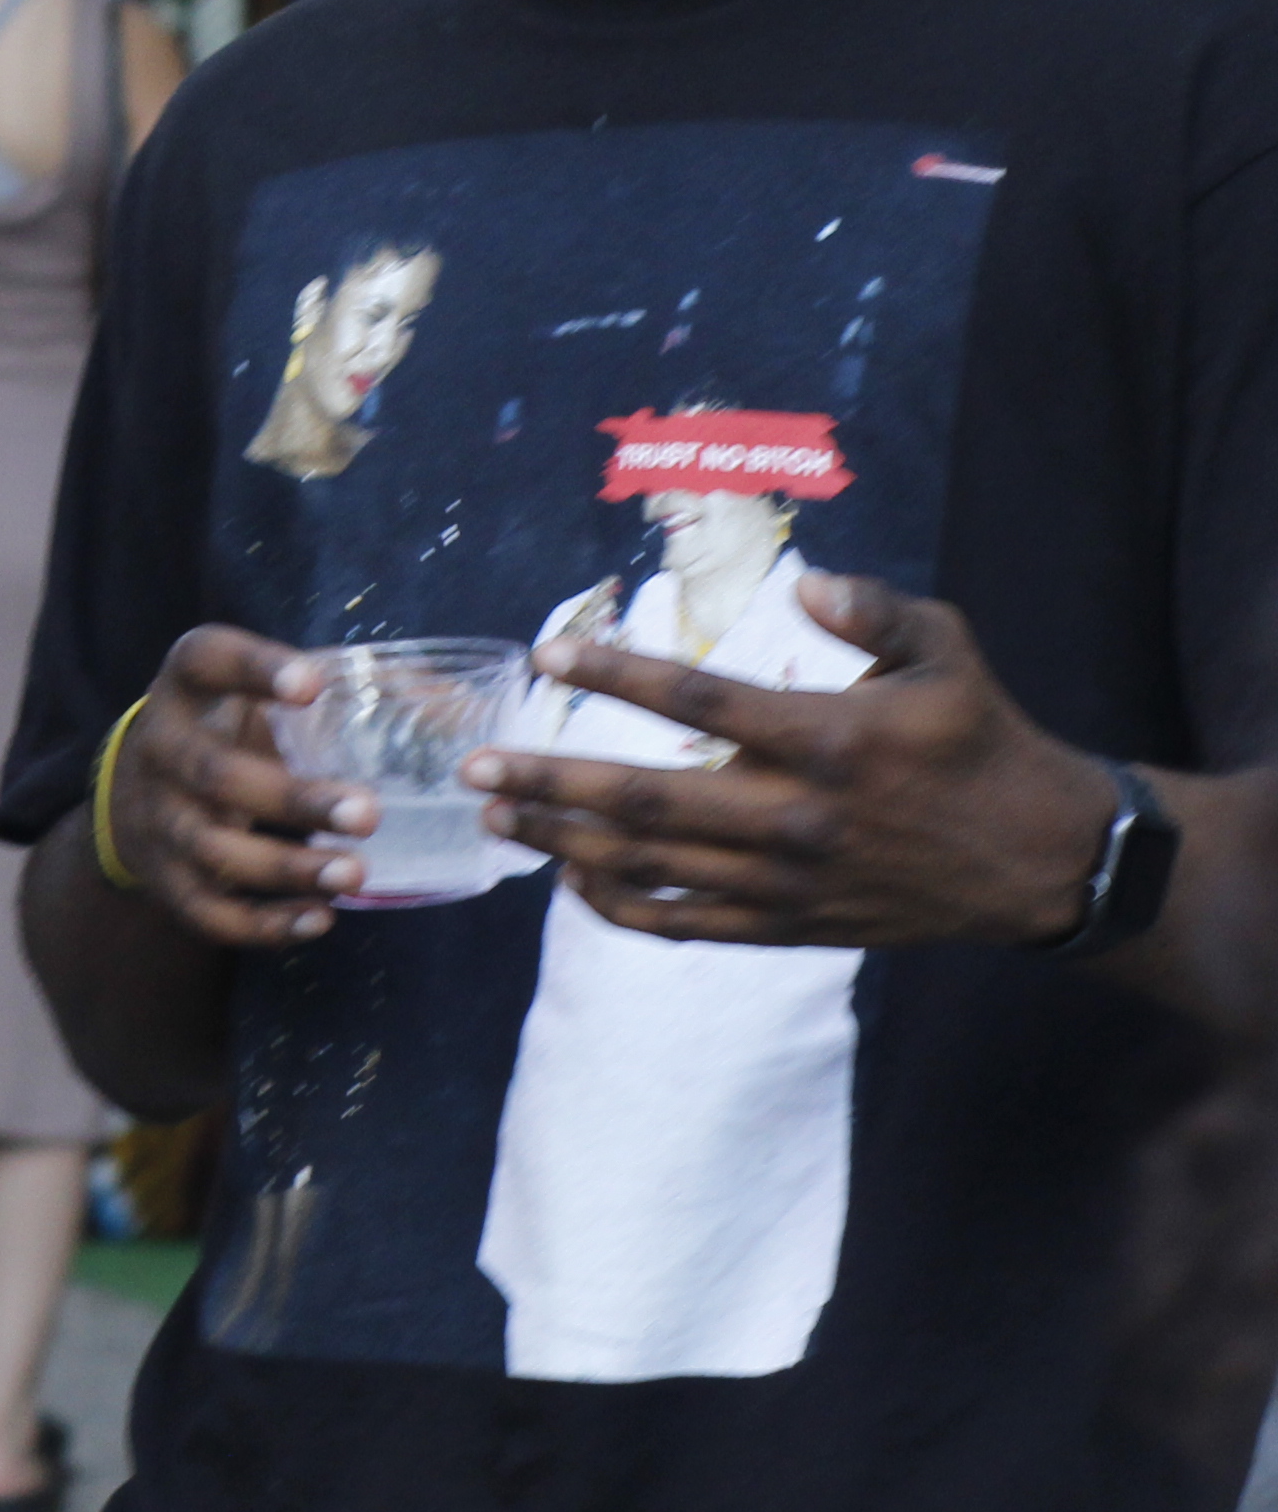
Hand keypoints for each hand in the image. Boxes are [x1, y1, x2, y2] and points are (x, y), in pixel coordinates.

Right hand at [98, 625, 376, 943]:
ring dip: (286, 867)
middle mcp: (160, 746)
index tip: (312, 685)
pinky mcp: (164, 878)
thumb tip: (459, 708)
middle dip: (292, 798)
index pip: (207, 659)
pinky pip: (206, 910)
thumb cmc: (234, 728)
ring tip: (355, 873)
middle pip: (214, 774)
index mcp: (188, 683)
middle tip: (369, 812)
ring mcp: (155, 817)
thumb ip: (347, 692)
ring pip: (211, 849)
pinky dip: (263, 923)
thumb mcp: (265, 692)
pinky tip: (320, 918)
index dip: (254, 670)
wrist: (140, 789)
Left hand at [478, 573, 1117, 947]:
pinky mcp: (787, 927)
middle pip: (647, 800)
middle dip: (551, 782)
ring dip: (563, 842)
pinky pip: (683, 924)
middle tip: (474, 766)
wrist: (1038, 859)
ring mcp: (785, 881)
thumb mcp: (948, 652)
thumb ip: (875, 611)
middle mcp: (794, 815)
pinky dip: (617, 905)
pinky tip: (566, 878)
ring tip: (493, 815)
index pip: (698, 700)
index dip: (616, 675)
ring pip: (651, 867)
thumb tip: (807, 584)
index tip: (547, 655)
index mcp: (825, 738)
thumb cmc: (980, 739)